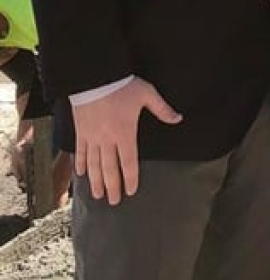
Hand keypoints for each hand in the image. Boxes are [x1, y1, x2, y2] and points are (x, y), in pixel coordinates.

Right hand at [71, 77, 181, 204]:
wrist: (94, 77)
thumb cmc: (122, 85)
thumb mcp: (147, 95)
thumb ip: (163, 109)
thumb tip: (178, 118)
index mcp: (125, 133)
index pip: (129, 162)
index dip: (130, 178)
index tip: (131, 191)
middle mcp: (107, 139)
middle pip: (109, 168)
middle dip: (112, 186)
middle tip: (113, 202)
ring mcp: (92, 137)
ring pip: (93, 164)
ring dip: (95, 181)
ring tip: (97, 195)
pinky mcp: (80, 131)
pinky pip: (81, 152)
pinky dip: (81, 164)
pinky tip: (81, 175)